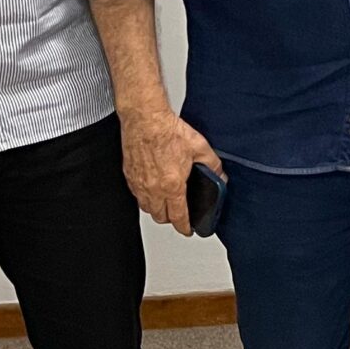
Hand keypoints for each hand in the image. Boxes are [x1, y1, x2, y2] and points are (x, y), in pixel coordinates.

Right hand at [119, 105, 219, 235]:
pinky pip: (136, 195)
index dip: (184, 227)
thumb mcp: (200, 148)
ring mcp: (138, 183)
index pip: (178, 217)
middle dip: (171, 219)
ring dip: (156, 209)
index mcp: (172, 186)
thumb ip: (213, 165)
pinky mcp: (129, 175)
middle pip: (160, 216)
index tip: (188, 230)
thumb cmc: (167, 131)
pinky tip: (152, 188)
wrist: (145, 119)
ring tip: (166, 203)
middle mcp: (153, 188)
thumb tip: (220, 176)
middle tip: (178, 214)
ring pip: (146, 207)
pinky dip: (145, 197)